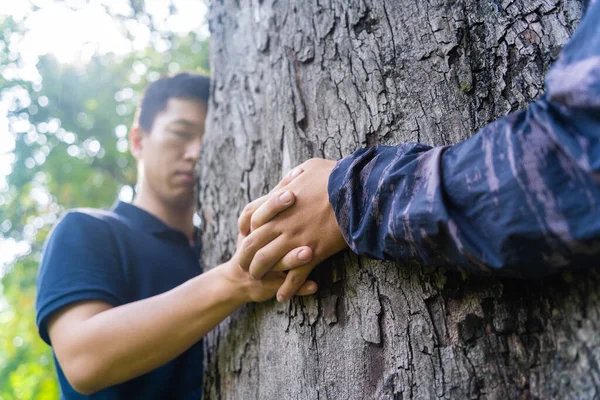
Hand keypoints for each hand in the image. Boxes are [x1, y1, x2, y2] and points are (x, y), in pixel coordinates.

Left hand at [237, 158, 347, 301]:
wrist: (357, 192)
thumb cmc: (336, 176)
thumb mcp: (311, 166)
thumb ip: (296, 174)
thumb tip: (291, 177)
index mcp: (279, 201)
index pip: (250, 216)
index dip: (244, 227)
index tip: (244, 234)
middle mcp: (282, 223)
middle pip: (252, 243)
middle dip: (245, 256)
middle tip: (245, 265)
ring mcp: (295, 239)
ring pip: (266, 261)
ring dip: (260, 273)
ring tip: (259, 280)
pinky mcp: (312, 254)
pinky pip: (293, 276)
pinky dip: (286, 289)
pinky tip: (281, 296)